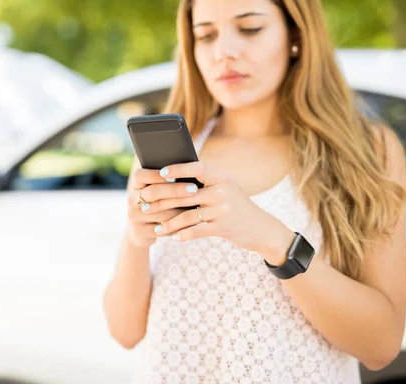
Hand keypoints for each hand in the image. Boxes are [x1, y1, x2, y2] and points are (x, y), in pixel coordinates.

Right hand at [126, 167, 198, 247]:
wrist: (140, 231)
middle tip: (194, 189)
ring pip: (160, 212)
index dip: (156, 174)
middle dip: (175, 190)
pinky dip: (178, 226)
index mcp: (135, 185)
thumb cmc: (156, 204)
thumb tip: (189, 169)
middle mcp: (131, 200)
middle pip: (152, 192)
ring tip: (198, 205)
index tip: (175, 175)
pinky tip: (192, 222)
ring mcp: (134, 217)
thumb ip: (166, 182)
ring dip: (180, 209)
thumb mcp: (156, 192)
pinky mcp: (140, 232)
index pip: (140, 175)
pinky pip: (162, 229)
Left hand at [153, 162, 295, 263]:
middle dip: (161, 201)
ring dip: (168, 223)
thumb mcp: (226, 189)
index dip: (178, 169)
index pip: (197, 167)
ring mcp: (223, 209)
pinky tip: (173, 237)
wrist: (262, 229)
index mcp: (222, 177)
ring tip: (157, 227)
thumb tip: (174, 178)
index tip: (160, 173)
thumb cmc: (237, 206)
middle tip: (144, 205)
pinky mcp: (223, 227)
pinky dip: (183, 234)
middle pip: (184, 194)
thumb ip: (206, 183)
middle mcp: (222, 191)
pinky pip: (196, 231)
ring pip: (187, 215)